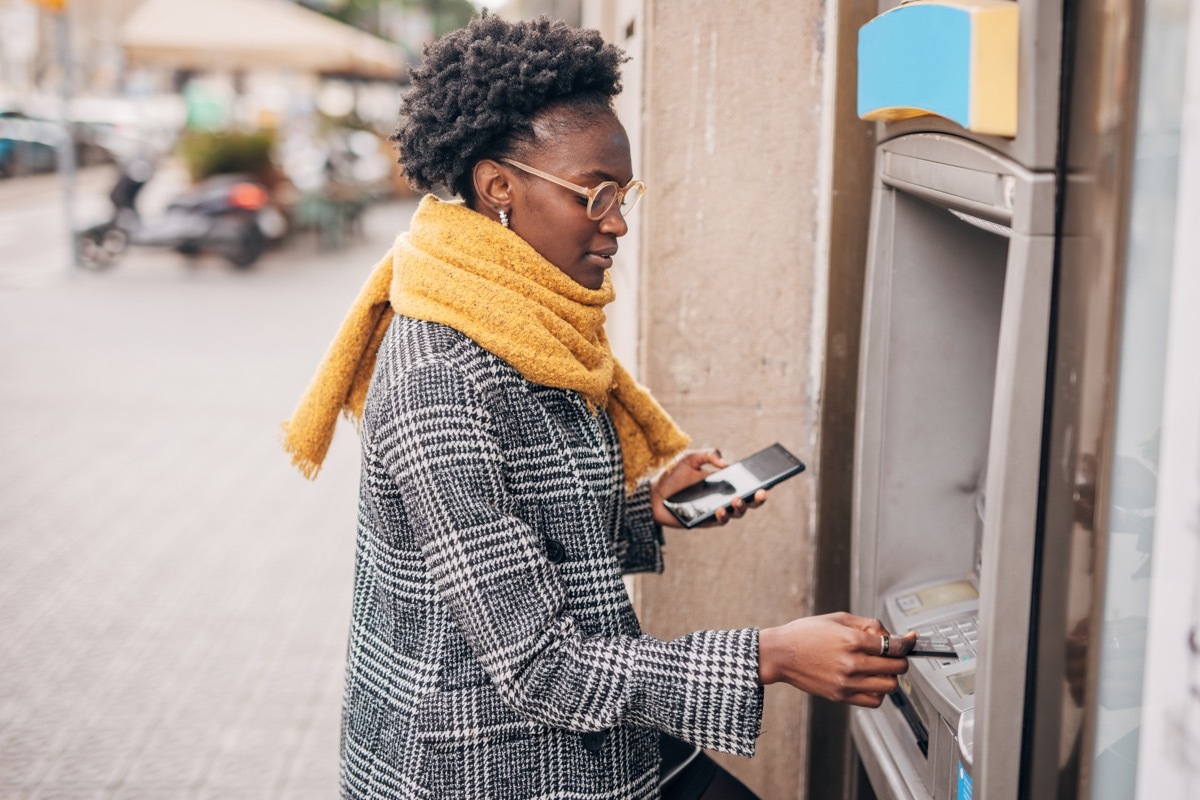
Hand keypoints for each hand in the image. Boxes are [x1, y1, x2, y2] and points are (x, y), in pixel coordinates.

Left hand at [649, 448, 767, 527]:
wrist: (652, 493)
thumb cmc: (672, 475)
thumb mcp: (690, 457)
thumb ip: (708, 454)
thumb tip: (726, 463)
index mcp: (723, 483)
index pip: (746, 485)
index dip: (759, 484)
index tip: (768, 480)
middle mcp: (722, 498)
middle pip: (747, 502)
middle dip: (757, 499)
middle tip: (761, 492)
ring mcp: (714, 511)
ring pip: (735, 514)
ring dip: (740, 508)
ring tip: (737, 500)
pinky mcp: (704, 521)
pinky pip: (718, 521)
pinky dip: (722, 516)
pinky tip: (721, 510)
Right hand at [758, 612, 915, 707]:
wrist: (781, 654)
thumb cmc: (805, 633)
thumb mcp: (838, 618)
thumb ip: (867, 624)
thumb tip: (889, 635)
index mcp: (851, 640)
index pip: (893, 646)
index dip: (907, 642)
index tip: (909, 640)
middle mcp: (851, 663)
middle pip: (896, 667)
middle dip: (900, 658)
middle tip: (894, 654)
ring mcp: (847, 682)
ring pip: (890, 686)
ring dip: (891, 676)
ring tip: (881, 668)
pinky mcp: (841, 696)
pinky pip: (874, 700)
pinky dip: (879, 692)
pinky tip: (871, 681)